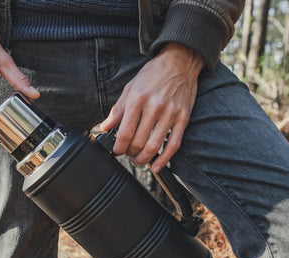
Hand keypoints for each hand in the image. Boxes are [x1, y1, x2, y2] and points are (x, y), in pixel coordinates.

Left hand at [100, 43, 203, 171]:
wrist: (180, 61)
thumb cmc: (153, 75)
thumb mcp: (131, 88)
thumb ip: (118, 110)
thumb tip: (105, 127)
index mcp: (138, 99)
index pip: (125, 132)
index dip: (118, 147)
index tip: (116, 151)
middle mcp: (154, 107)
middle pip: (138, 142)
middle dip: (129, 153)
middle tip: (127, 154)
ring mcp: (170, 114)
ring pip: (154, 146)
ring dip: (143, 159)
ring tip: (138, 160)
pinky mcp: (183, 118)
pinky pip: (173, 145)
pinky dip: (164, 159)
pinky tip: (155, 166)